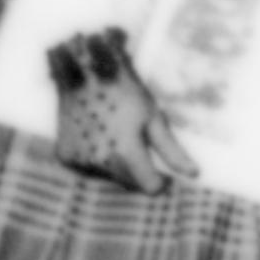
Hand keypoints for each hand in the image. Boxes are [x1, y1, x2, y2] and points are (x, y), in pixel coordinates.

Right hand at [47, 28, 200, 194]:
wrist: (85, 71)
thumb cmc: (125, 92)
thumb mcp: (154, 118)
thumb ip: (172, 151)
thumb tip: (194, 174)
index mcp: (124, 153)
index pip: (150, 187)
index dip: (161, 181)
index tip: (165, 173)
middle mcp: (99, 161)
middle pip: (130, 182)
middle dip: (139, 169)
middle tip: (137, 139)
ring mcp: (78, 160)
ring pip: (109, 176)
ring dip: (117, 165)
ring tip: (115, 131)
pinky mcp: (65, 156)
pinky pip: (89, 168)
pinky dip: (97, 159)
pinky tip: (99, 135)